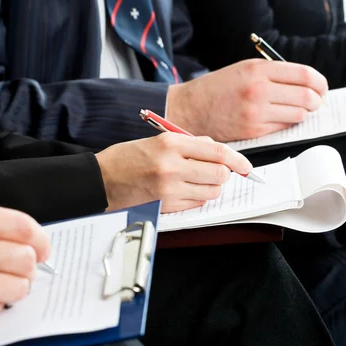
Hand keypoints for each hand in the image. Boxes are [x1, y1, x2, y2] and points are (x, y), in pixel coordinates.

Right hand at [96, 133, 252, 212]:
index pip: (217, 151)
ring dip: (210, 187)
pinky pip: (197, 204)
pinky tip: (183, 190)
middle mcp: (172, 166)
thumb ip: (189, 144)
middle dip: (222, 173)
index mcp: (170, 143)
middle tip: (212, 171)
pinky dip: (197, 197)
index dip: (237, 160)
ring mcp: (169, 188)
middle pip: (219, 174)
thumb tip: (217, 151)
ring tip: (195, 180)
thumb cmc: (127, 158)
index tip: (246, 166)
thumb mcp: (157, 140)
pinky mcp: (166, 205)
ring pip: (212, 191)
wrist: (100, 180)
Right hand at [165, 59, 327, 141]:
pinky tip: (281, 118)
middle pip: (306, 97)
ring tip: (297, 109)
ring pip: (298, 115)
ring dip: (303, 113)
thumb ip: (274, 73)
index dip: (319, 83)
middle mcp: (258, 90)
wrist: (192, 108)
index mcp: (258, 69)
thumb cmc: (219, 88)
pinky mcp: (253, 131)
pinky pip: (283, 128)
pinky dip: (288, 123)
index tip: (321, 87)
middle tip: (316, 102)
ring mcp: (256, 113)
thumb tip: (307, 83)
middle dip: (317, 100)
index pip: (304, 75)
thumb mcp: (245, 68)